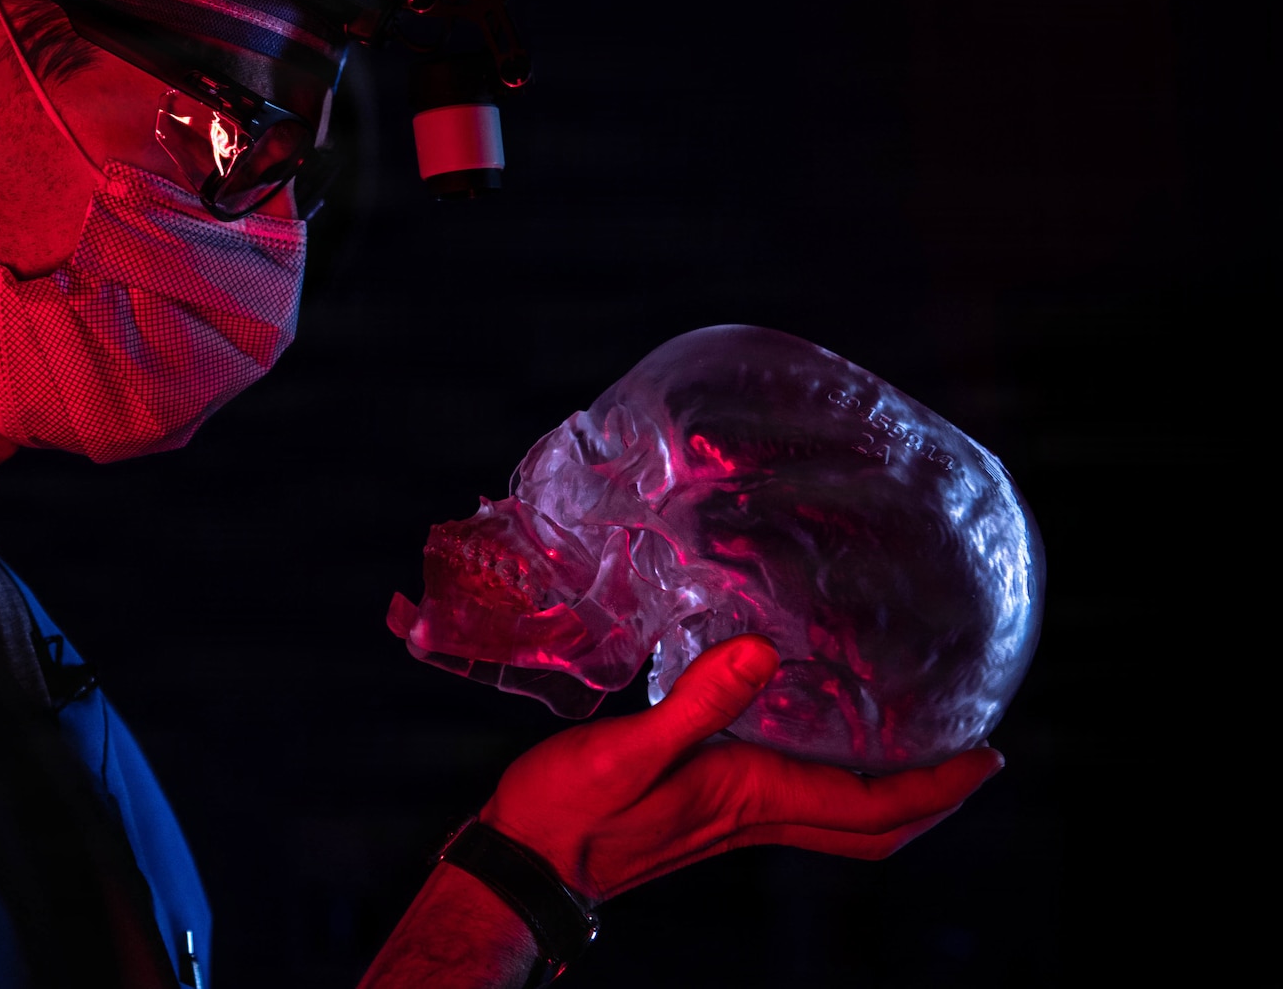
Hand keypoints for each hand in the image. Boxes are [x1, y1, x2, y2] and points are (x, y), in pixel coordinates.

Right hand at [479, 635, 1003, 903]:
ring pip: (838, 817)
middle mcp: (753, 815)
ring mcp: (732, 818)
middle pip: (869, 826)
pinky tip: (813, 736)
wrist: (526, 859)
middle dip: (930, 798)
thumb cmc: (569, 811)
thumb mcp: (629, 749)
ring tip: (913, 743)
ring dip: (888, 792)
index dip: (937, 786)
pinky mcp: (707, 809)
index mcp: (750, 800)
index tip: (987, 756)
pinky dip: (833, 780)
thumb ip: (697, 704)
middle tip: (972, 759)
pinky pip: (798, 802)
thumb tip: (763, 655)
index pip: (871, 807)